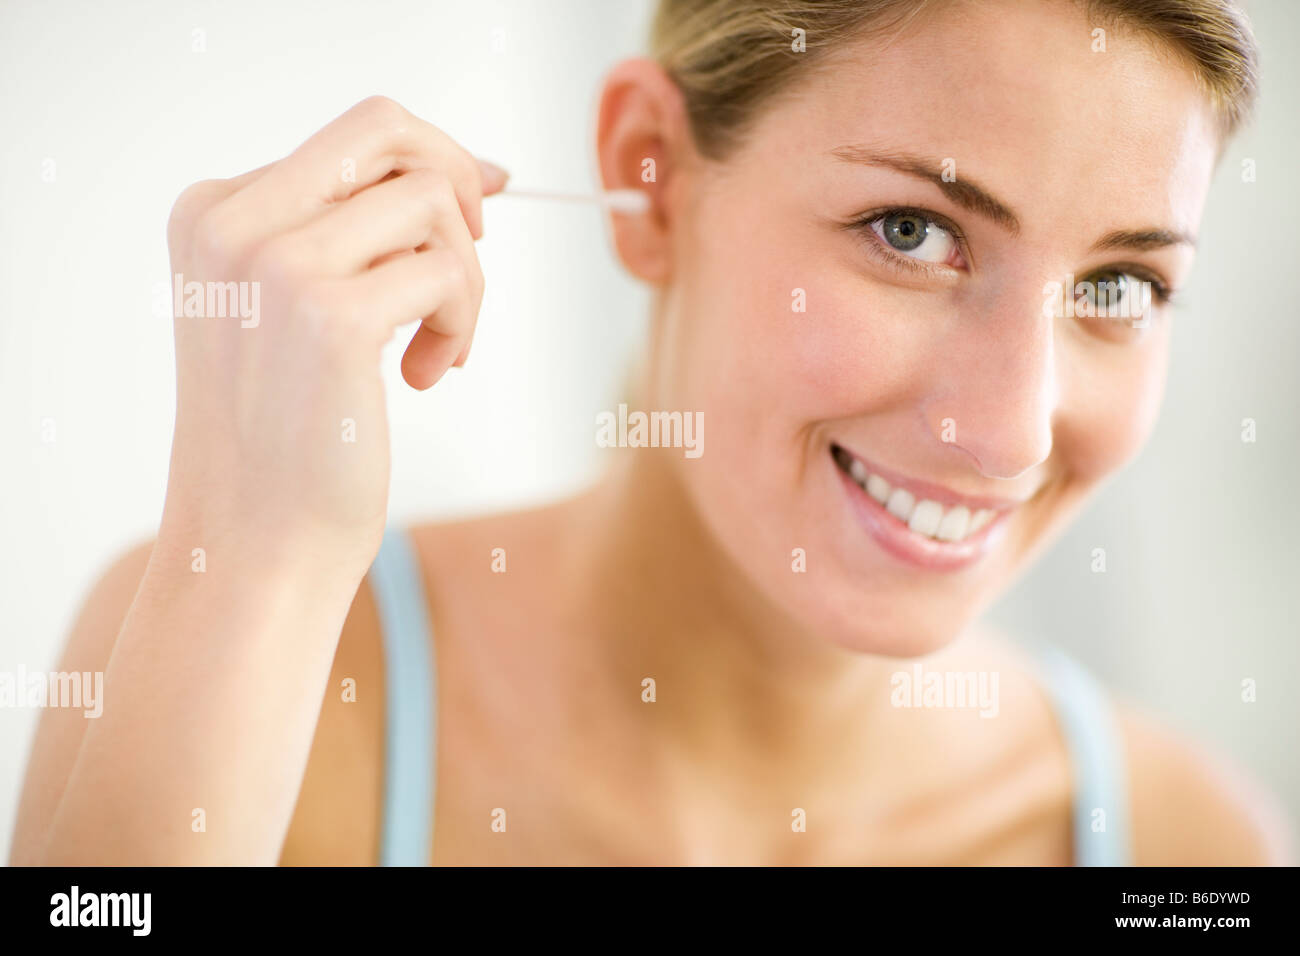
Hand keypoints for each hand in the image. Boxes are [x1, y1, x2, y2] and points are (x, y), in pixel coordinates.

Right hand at [162, 96, 506, 561]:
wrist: (258, 545)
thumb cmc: (289, 439)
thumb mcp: (293, 312)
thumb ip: (353, 234)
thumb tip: (474, 171)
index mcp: (212, 213)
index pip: (349, 140)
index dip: (428, 167)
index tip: (474, 214)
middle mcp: (232, 223)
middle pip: (385, 129)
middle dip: (456, 179)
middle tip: (472, 253)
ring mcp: (276, 265)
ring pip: (432, 204)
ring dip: (463, 280)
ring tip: (439, 350)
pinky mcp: (332, 317)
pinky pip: (449, 272)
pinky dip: (462, 323)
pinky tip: (426, 377)